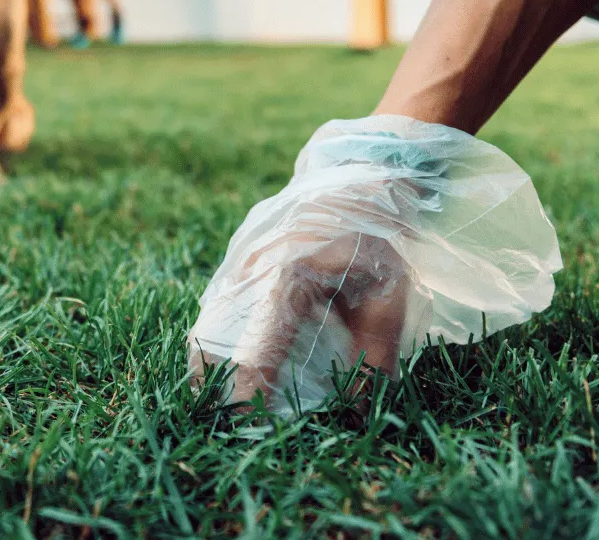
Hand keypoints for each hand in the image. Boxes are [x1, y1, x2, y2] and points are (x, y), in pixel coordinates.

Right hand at [188, 116, 561, 413]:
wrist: (362, 171)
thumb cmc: (380, 230)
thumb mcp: (390, 289)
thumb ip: (375, 352)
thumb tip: (364, 409)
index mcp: (286, 273)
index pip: (254, 350)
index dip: (248, 396)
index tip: (249, 428)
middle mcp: (251, 265)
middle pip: (211, 337)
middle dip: (214, 385)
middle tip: (226, 423)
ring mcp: (240, 256)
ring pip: (208, 320)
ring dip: (212, 360)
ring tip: (224, 403)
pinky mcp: (241, 254)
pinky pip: (218, 303)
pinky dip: (219, 335)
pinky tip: (232, 360)